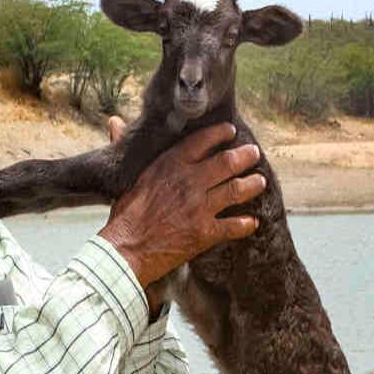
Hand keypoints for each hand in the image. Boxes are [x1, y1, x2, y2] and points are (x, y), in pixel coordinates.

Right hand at [98, 121, 264, 309]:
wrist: (125, 251)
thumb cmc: (123, 215)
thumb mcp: (125, 177)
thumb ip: (124, 147)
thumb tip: (114, 122)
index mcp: (169, 165)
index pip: (202, 141)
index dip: (220, 133)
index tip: (231, 131)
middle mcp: (189, 182)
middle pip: (227, 162)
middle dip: (245, 156)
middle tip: (253, 154)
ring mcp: (200, 207)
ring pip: (237, 190)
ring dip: (252, 185)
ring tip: (259, 182)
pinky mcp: (205, 233)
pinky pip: (235, 226)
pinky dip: (246, 224)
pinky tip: (253, 223)